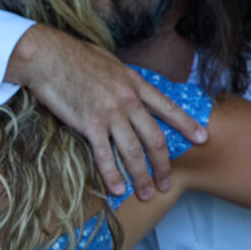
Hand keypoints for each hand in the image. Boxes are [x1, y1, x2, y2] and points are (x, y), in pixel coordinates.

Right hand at [9, 25, 206, 198]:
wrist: (47, 56)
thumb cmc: (74, 57)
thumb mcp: (110, 64)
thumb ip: (124, 81)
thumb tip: (130, 90)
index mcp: (135, 84)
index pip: (168, 107)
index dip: (187, 124)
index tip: (202, 138)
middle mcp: (128, 100)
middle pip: (155, 138)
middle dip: (164, 165)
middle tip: (166, 184)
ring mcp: (110, 113)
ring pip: (134, 151)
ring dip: (142, 177)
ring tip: (146, 194)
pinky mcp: (89, 123)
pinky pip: (105, 155)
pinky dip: (112, 175)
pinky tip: (117, 190)